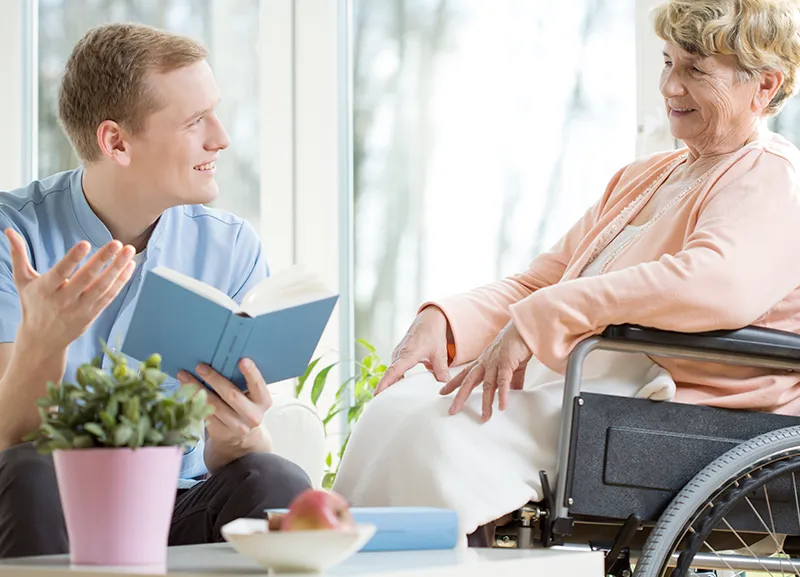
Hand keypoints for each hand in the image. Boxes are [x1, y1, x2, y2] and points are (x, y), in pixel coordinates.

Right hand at [4, 228, 135, 351]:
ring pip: (102, 287)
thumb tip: (8, 231)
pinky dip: (121, 281)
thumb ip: (19, 256)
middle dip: (103, 260)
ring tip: (129, 251)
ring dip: (118, 268)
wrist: (42, 340)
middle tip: (116, 243)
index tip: (85, 243)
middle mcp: (64, 300)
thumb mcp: (23, 281)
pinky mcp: (93, 314)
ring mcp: (81, 309)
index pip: (60, 272)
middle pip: (86, 279)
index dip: (72, 259)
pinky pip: (109, 296)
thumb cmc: (33, 304)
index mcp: (45, 290)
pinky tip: (130, 265)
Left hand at [178, 358, 272, 470]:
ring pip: (213, 405)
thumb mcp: (252, 396)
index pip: (258, 385)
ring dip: (197, 389)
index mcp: (263, 401)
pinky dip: (193, 401)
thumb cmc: (245, 405)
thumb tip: (225, 357)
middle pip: (231, 395)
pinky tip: (185, 391)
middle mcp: (252, 416)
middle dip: (214, 379)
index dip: (251, 373)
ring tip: (184, 376)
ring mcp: (236, 426)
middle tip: (200, 366)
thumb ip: (244, 381)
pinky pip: (204, 414)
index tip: (242, 360)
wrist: (242, 436)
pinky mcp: (220, 432)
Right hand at [373, 306, 451, 395]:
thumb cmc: (433, 334)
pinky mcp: (399, 356)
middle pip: (389, 375)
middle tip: (381, 407)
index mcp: (408, 354)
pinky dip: (395, 380)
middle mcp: (399, 354)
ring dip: (390, 386)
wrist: (429, 320)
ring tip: (388, 403)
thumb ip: (441, 370)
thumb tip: (444, 386)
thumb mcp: (439, 353)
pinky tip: (399, 391)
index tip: (377, 395)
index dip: (385, 384)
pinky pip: (395, 370)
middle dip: (384, 390)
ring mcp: (397, 355)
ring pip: (392, 373)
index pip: (393, 371)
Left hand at [439, 321, 531, 421]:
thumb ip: (512, 380)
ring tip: (485, 417)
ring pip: (487, 385)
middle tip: (452, 410)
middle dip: (459, 396)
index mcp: (484, 361)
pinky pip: (503, 381)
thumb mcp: (511, 365)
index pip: (465, 374)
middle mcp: (486, 362)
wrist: (524, 328)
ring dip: (486, 403)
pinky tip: (502, 406)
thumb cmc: (517, 343)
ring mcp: (495, 362)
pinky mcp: (507, 362)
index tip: (442, 392)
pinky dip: (503, 394)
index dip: (453, 384)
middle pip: (469, 381)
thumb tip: (514, 392)